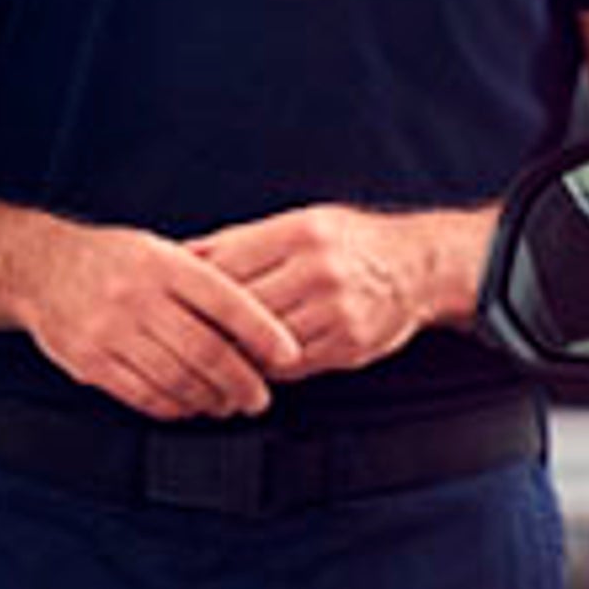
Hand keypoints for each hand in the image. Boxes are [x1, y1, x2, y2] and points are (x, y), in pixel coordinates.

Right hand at [13, 223, 300, 418]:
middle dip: (242, 381)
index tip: (289, 354)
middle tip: (260, 397)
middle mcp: (137, 297)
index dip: (263, 332)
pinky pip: (142, 395)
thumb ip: (201, 279)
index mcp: (162, 264)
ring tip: (227, 404)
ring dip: (210, 400)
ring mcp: (110, 332)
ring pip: (176, 379)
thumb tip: (258, 321)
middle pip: (205, 350)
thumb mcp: (158, 250)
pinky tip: (188, 407)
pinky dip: (172, 408)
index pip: (226, 301)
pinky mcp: (90, 362)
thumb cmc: (108, 259)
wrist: (38, 267)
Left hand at [182, 205, 483, 381]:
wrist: (417, 266)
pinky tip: (250, 365)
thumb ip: (240, 241)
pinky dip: (266, 367)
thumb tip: (179, 252)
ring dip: (234, 352)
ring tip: (207, 356)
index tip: (171, 301)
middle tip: (178, 337)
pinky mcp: (349, 345)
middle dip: (209, 324)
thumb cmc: (348, 242)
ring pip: (264, 342)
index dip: (194, 287)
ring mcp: (337, 311)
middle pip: (242, 306)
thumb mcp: (299, 222)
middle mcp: (320, 270)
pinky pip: (292, 364)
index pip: (228, 265)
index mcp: (300, 232)